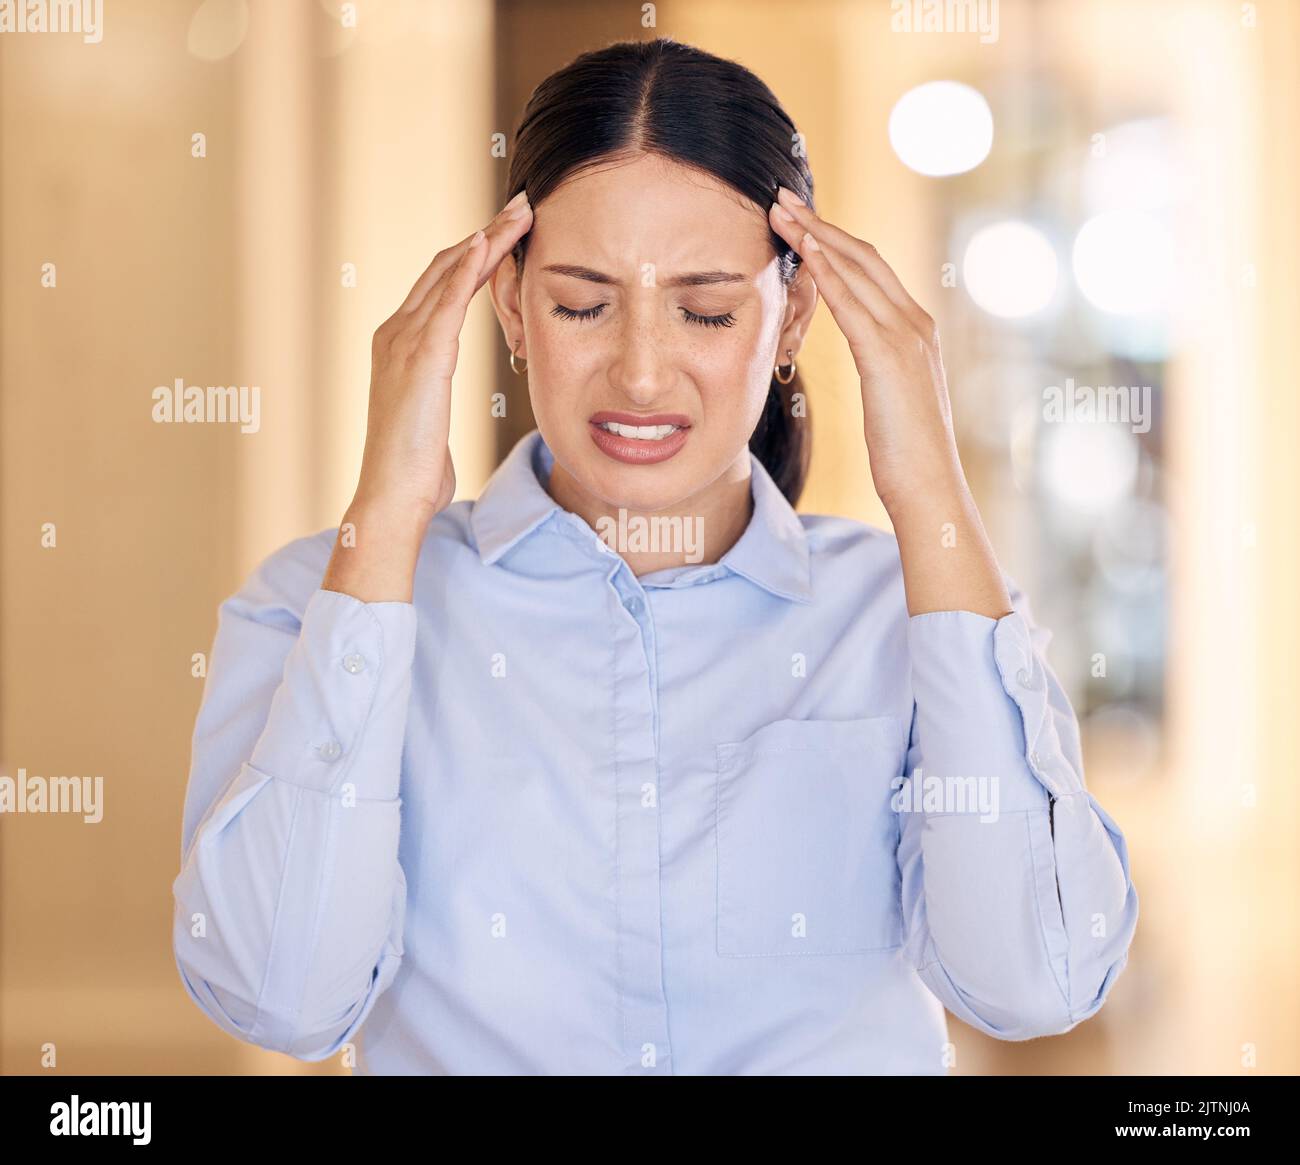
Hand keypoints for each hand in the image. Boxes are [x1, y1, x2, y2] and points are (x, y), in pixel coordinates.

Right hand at [352, 190, 533, 525]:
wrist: (393, 494)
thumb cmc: (414, 468)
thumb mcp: (428, 419)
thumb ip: (432, 392)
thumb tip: (439, 398)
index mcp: (400, 344)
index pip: (442, 285)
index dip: (475, 254)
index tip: (508, 231)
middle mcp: (396, 332)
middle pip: (446, 267)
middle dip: (486, 233)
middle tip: (523, 206)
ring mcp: (403, 341)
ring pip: (449, 274)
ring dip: (486, 239)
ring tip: (519, 213)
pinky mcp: (420, 358)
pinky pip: (446, 302)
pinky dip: (466, 269)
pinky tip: (486, 244)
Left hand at [767, 186, 962, 516]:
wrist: (930, 488)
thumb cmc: (906, 454)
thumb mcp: (893, 399)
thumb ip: (884, 367)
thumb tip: (870, 360)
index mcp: (916, 331)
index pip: (872, 271)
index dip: (835, 241)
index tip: (802, 219)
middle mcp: (915, 323)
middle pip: (863, 256)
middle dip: (821, 223)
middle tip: (782, 197)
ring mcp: (906, 337)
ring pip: (856, 270)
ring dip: (815, 235)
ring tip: (780, 211)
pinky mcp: (889, 357)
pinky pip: (852, 303)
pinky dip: (827, 271)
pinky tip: (803, 249)